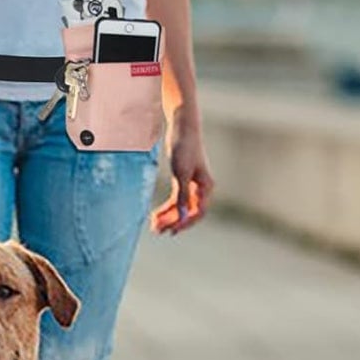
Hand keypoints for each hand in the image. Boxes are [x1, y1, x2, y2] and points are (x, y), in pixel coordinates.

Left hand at [151, 112, 213, 234]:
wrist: (182, 128)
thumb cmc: (184, 149)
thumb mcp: (181, 174)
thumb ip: (182, 195)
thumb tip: (182, 215)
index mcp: (206, 187)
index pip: (198, 212)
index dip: (185, 223)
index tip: (170, 231)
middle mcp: (201, 188)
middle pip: (189, 212)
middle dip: (173, 222)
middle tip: (157, 231)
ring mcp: (192, 184)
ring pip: (181, 207)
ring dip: (168, 217)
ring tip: (154, 225)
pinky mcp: (182, 179)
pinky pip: (176, 198)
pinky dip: (167, 207)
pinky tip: (157, 213)